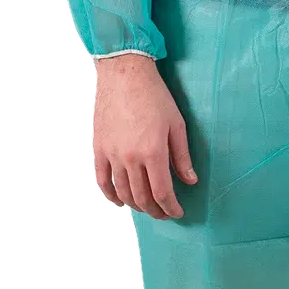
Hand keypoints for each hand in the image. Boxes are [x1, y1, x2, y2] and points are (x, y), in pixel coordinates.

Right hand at [92, 58, 198, 220]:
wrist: (125, 75)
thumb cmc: (154, 95)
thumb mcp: (176, 125)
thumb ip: (182, 156)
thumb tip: (190, 180)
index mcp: (153, 152)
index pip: (162, 192)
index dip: (171, 208)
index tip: (177, 212)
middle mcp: (130, 157)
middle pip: (143, 197)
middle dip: (156, 210)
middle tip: (164, 213)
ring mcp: (112, 155)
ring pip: (124, 192)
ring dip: (137, 205)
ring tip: (147, 208)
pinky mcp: (99, 149)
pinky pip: (103, 180)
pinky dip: (112, 195)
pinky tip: (121, 201)